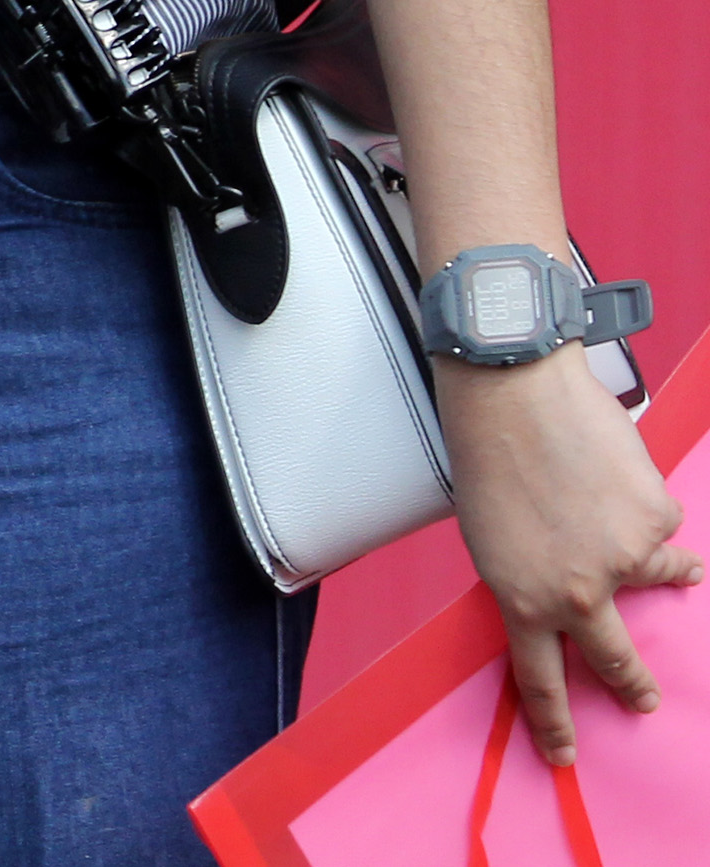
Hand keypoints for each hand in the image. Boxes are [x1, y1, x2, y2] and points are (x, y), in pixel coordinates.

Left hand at [442, 351, 701, 762]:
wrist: (516, 394)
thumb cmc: (488, 459)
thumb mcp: (490, 539)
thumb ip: (531, 578)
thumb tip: (569, 599)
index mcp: (523, 601)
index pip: (540, 679)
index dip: (554, 722)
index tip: (564, 755)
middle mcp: (579, 594)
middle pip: (615, 660)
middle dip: (633, 685)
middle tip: (644, 701)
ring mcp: (626, 562)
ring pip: (658, 578)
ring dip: (661, 570)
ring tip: (650, 549)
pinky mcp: (658, 524)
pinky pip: (659, 526)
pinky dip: (644, 508)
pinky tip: (616, 475)